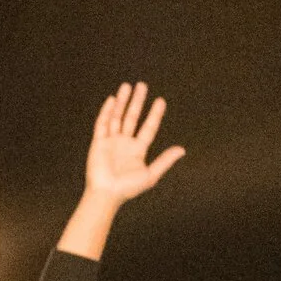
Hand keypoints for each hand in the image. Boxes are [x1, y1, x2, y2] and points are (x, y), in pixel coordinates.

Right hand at [82, 81, 182, 205]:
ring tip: (127, 86)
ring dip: (122, 102)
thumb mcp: (150, 174)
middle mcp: (124, 143)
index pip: (148, 127)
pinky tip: (112, 100)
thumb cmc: (128, 189)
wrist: (106, 194)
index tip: (160, 101)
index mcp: (137, 150)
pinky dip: (107, 111)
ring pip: (117, 117)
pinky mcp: (98, 143)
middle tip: (142, 86)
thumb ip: (165, 160)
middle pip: (132, 117)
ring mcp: (111, 142)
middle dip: (137, 101)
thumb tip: (182, 149)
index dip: (155, 114)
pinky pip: (102, 124)